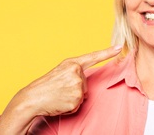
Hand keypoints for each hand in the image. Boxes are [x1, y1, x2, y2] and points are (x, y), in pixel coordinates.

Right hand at [0, 45, 121, 133]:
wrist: (33, 98)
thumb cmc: (47, 85)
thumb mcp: (60, 71)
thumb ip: (75, 71)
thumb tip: (84, 81)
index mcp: (72, 63)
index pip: (94, 56)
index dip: (108, 52)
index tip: (120, 47)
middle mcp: (76, 73)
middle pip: (86, 83)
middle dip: (75, 88)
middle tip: (60, 89)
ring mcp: (77, 86)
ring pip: (83, 94)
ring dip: (73, 97)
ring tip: (60, 95)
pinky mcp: (76, 99)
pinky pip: (79, 104)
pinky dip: (71, 106)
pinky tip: (61, 102)